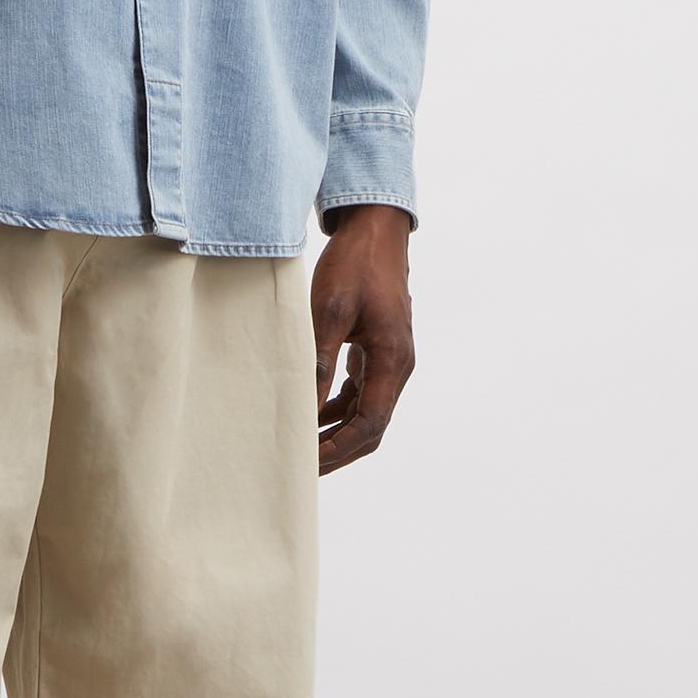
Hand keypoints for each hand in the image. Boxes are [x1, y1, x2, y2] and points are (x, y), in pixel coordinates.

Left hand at [312, 205, 414, 476]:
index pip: (370, 423)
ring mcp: (390, 359)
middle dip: (339, 451)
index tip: (308, 464)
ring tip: (301, 446)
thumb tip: (305, 409)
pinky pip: (361, 393)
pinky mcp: (377, 350)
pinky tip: (309, 413)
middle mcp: (397, 365)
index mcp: (392, 359)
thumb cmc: (355, 264)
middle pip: (372, 427)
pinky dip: (337, 409)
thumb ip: (318, 362)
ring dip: (337, 433)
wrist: (375, 229)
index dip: (339, 449)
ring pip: (366, 413)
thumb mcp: (330, 310)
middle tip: (301, 468)